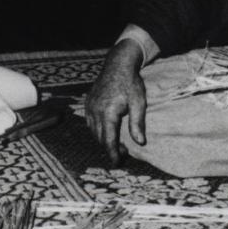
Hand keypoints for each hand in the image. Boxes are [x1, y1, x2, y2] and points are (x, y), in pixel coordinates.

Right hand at [85, 40, 146, 165]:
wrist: (117, 64)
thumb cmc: (131, 83)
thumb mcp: (139, 103)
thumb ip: (137, 123)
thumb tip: (140, 142)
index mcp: (108, 112)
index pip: (108, 140)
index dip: (112, 154)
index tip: (117, 163)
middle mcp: (95, 111)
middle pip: (100, 138)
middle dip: (110, 148)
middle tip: (124, 152)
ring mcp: (89, 107)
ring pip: (93, 131)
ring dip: (103, 139)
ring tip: (117, 142)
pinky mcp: (87, 103)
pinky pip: (90, 122)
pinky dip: (98, 130)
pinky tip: (108, 130)